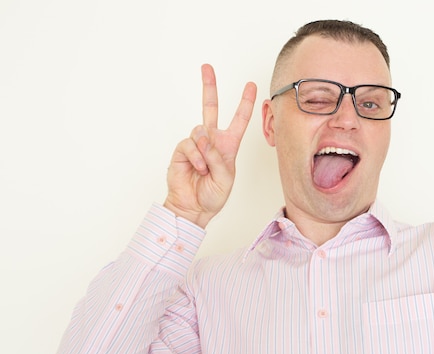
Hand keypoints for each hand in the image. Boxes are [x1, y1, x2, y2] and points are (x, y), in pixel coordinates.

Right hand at [164, 64, 256, 227]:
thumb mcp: (226, 178)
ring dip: (206, 151)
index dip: (245, 103)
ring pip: (201, 131)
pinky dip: (196, 157)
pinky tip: (198, 168)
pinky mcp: (182, 150)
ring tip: (205, 168)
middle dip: (209, 86)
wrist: (193, 207)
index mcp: (228, 146)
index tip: (251, 85)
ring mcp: (196, 144)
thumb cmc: (213, 194)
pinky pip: (190, 144)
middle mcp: (212, 141)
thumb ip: (219, 158)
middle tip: (206, 67)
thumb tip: (205, 139)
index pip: (239, 120)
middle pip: (210, 108)